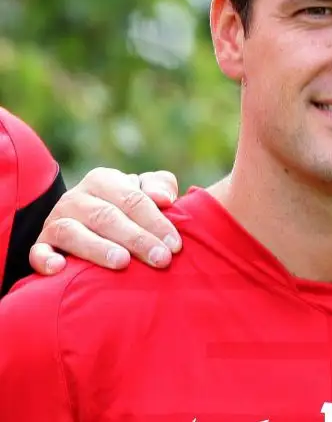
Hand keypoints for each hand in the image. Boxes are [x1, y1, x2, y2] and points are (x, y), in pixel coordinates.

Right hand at [30, 168, 181, 274]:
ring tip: (122, 263)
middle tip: (161, 259)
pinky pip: (38, 251)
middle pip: (107, 217)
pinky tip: (60, 269)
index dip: (156, 222)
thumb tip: (164, 199)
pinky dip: (46, 259)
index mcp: (103, 180)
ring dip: (98, 248)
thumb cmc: (127, 208)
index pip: (132, 199)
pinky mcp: (41, 244)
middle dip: (137, 239)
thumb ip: (159, 186)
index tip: (175, 245)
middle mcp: (76, 198)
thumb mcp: (144, 191)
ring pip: (73, 232)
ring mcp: (55, 220)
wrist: (89, 221)